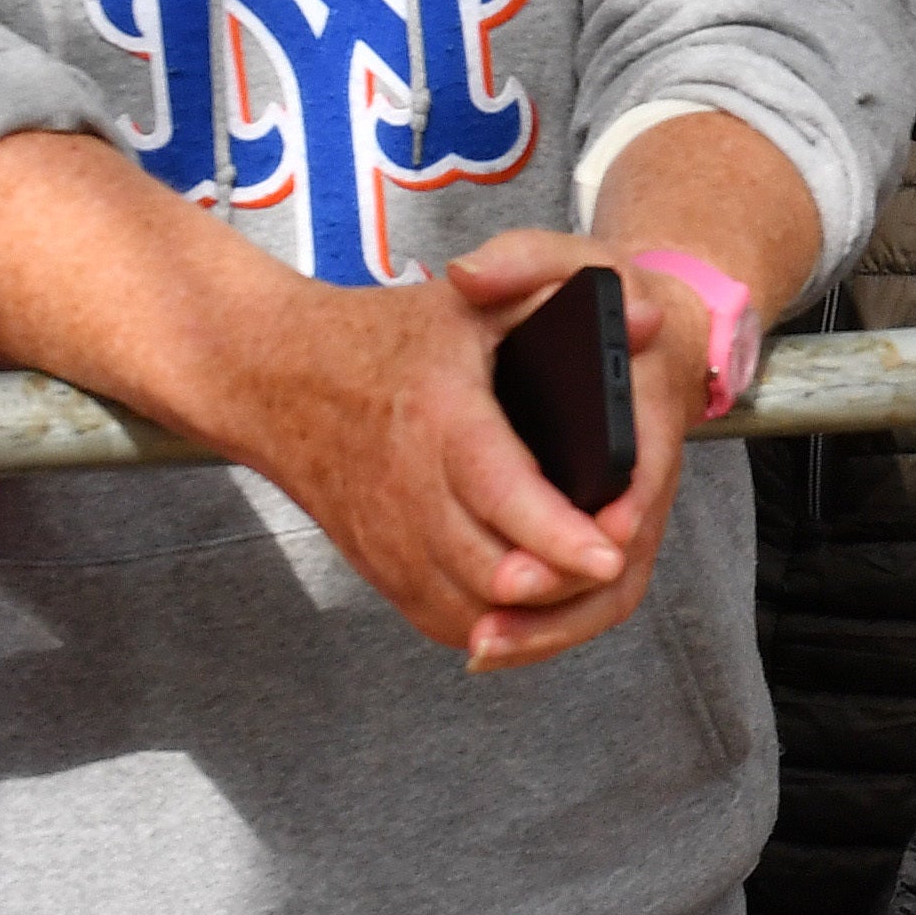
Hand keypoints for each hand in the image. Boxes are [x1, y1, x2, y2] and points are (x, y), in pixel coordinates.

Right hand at [164, 232, 667, 666]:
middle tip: (611, 573)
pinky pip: (437, 616)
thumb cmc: (387, 334)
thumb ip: (555, 291)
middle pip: (488, 566)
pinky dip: (489, 622)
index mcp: (438, 417)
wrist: (274, 373)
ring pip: (465, 604)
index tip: (609, 554)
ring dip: (528, 615)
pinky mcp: (375, 564)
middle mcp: (405, 486)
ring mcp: (385, 535)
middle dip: (556, 586)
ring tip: (583, 589)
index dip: (557, 533)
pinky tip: (531, 608)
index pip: (501, 490)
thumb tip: (642, 313)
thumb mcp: (474, 297)